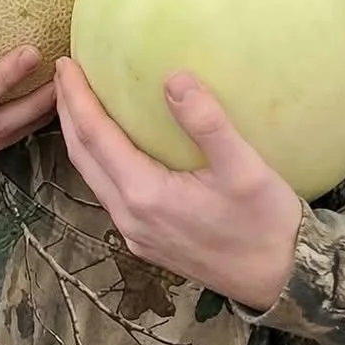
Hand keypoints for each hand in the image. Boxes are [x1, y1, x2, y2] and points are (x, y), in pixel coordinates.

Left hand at [55, 59, 302, 312]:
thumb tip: (174, 77)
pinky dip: (99, 160)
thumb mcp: (245, 168)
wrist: (281, 281)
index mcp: (146, 195)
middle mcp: (130, 216)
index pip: (95, 136)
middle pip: (82, 156)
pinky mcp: (147, 241)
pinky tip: (111, 145)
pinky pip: (109, 192)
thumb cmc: (266, 224)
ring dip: (81, 137)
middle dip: (68, 112)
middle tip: (63, 74)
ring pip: (92, 176)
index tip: (66, 62)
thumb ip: (207, 123)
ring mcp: (135, 232)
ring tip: (79, 103)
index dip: (77, 97)